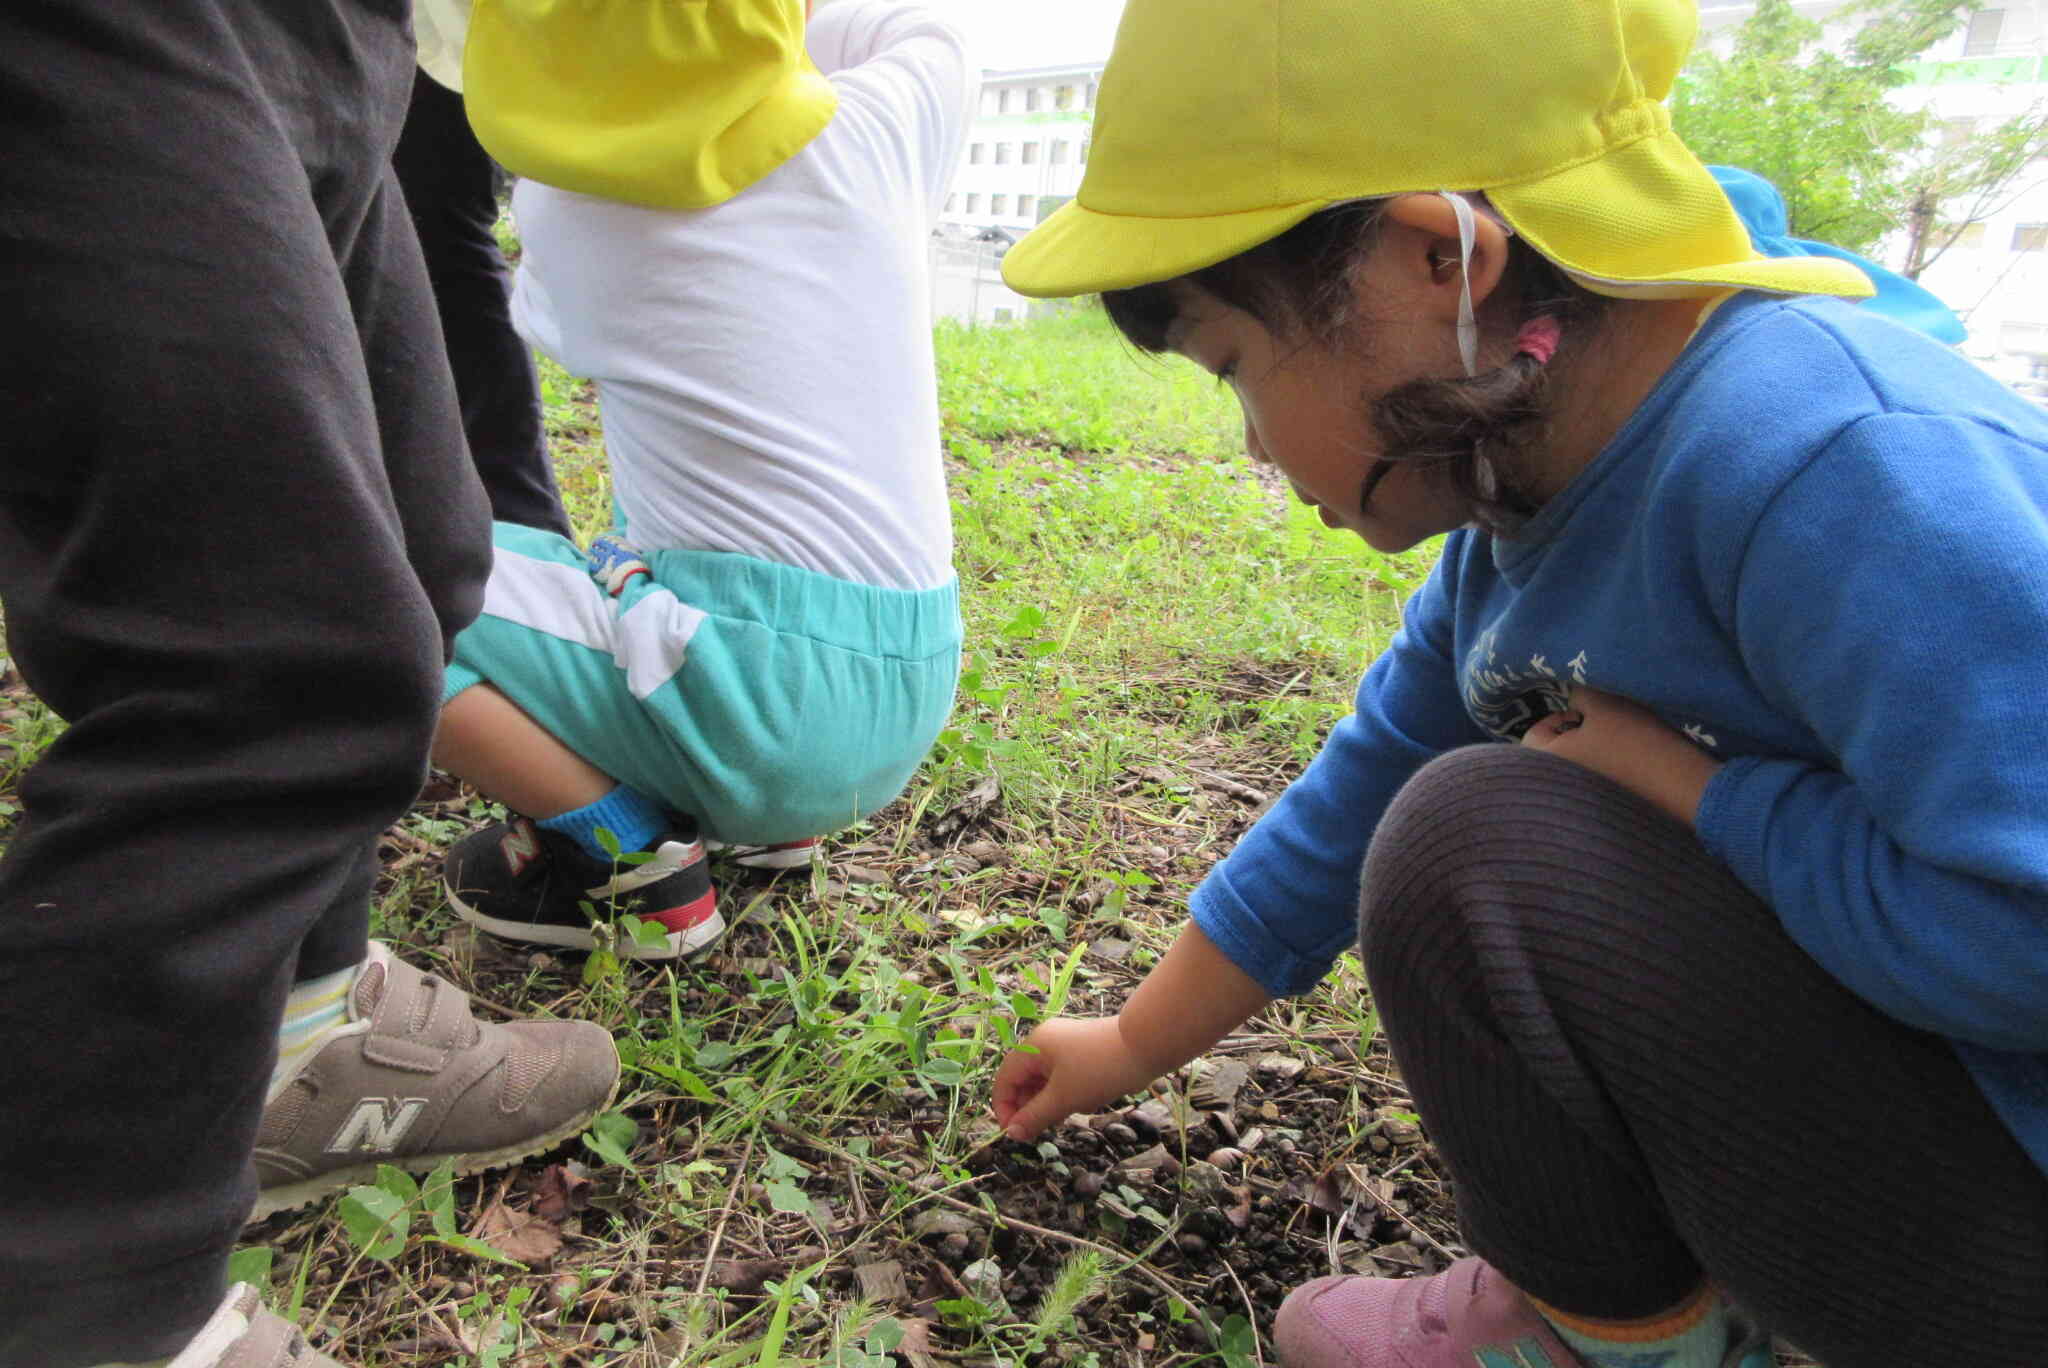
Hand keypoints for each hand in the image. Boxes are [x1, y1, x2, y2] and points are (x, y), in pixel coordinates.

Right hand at [992, 1016, 1161, 1140]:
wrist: (1147, 1045)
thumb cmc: (1099, 1070)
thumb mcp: (1063, 1098)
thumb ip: (1034, 1117)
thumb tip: (1011, 1133)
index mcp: (1033, 1046)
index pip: (1005, 1079)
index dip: (1005, 1108)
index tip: (1015, 1135)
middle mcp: (1046, 1042)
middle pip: (1025, 1080)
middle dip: (1033, 1107)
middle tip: (1045, 1129)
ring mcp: (1066, 1046)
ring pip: (1047, 1082)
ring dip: (1054, 1102)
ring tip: (1073, 1110)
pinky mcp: (1084, 1053)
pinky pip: (1066, 1078)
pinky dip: (1071, 1094)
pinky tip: (1089, 1100)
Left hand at [1520, 685, 1719, 825]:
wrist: (1680, 784)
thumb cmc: (1633, 740)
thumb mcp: (1605, 704)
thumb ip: (1580, 696)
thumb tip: (1574, 701)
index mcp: (1548, 761)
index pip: (1534, 734)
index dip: (1559, 717)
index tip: (1588, 715)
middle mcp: (1556, 787)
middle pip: (1555, 753)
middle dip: (1575, 735)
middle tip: (1604, 727)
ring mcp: (1579, 802)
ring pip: (1577, 767)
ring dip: (1591, 752)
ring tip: (1620, 743)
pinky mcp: (1603, 811)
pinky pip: (1594, 785)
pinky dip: (1606, 770)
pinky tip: (1629, 762)